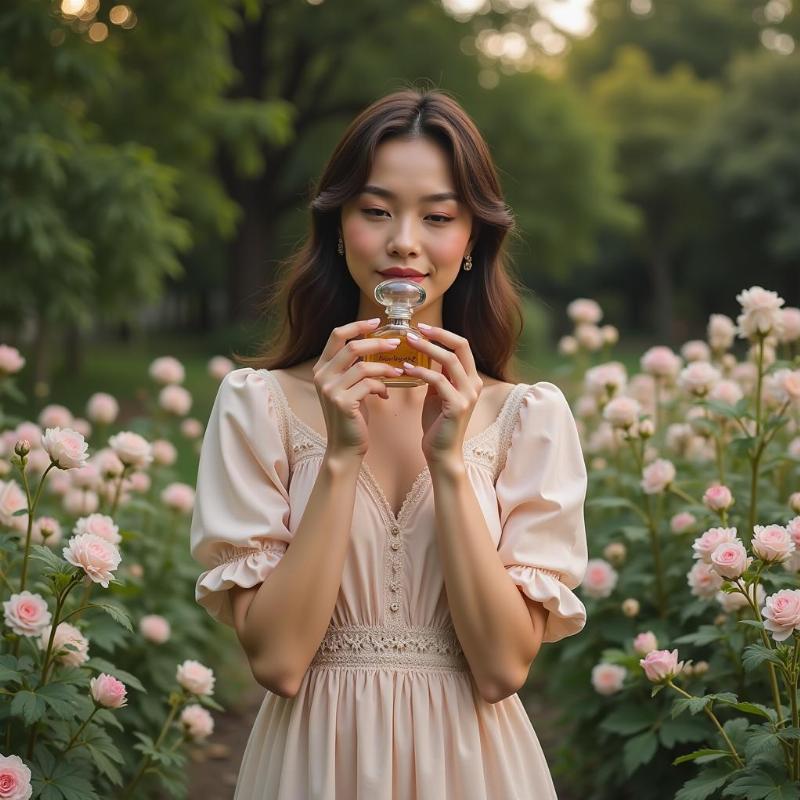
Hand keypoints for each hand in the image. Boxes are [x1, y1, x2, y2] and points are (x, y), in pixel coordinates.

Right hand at [313, 319, 403, 456]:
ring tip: (397, 372)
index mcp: (322, 368)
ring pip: (364, 366)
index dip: (357, 325)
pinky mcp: (343, 403)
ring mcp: (331, 390)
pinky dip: (382, 387)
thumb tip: (376, 346)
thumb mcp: (347, 387)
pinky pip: (369, 385)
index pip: (336, 335)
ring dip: (385, 368)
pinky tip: (386, 395)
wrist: (344, 447)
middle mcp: (322, 376)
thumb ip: (353, 368)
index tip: (377, 321)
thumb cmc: (351, 416)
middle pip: (352, 346)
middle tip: (396, 344)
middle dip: (377, 343)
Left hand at [402, 323, 482, 465]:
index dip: (442, 334)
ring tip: (408, 344)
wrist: (442, 453)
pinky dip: (421, 372)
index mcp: (470, 379)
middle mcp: (474, 384)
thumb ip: (438, 375)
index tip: (422, 328)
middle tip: (414, 330)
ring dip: (426, 349)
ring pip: (449, 360)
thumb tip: (426, 355)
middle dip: (437, 335)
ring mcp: (468, 395)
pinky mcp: (457, 406)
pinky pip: (438, 381)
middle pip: (460, 347)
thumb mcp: (438, 394)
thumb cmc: (438, 424)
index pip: (462, 346)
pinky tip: (406, 369)